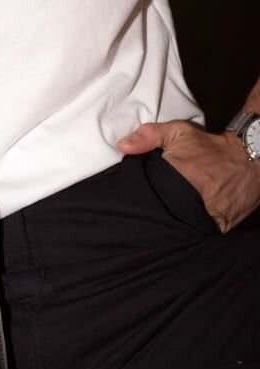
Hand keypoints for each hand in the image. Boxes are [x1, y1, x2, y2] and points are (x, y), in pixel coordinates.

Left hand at [117, 120, 259, 232]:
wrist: (250, 158)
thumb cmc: (210, 146)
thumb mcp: (179, 132)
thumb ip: (149, 135)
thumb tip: (121, 146)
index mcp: (178, 175)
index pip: (149, 196)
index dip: (138, 202)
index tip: (131, 205)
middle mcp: (192, 198)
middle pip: (162, 217)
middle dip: (152, 218)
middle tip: (142, 220)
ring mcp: (207, 215)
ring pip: (180, 230)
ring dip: (170, 228)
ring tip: (161, 226)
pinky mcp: (220, 227)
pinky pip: (199, 235)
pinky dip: (190, 235)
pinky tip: (181, 231)